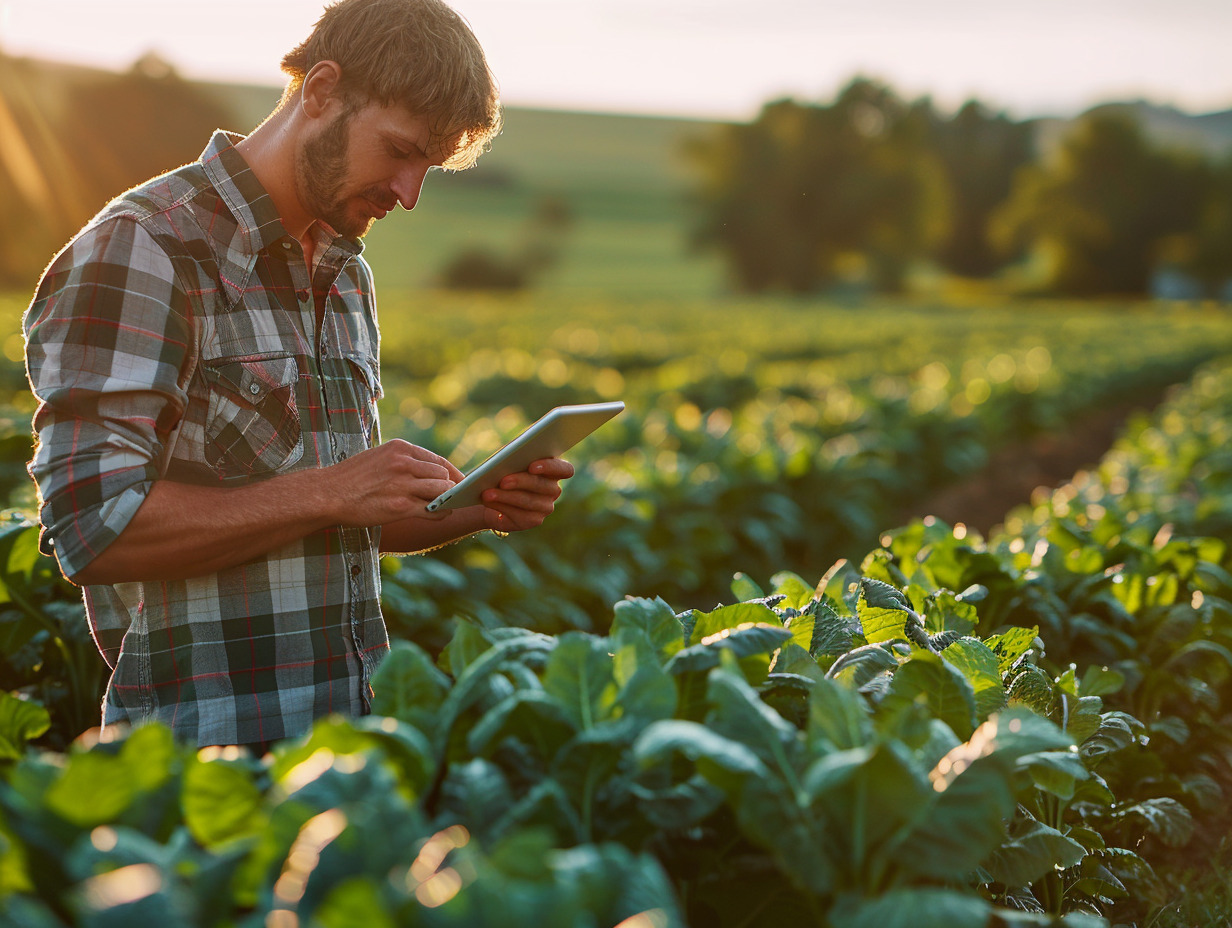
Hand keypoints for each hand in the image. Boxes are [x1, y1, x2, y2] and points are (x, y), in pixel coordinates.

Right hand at [329, 440, 462, 525]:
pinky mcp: (401, 506)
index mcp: (400, 448)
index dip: (452, 472)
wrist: (327, 494)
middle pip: (443, 475)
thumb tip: (429, 471)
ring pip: (443, 490)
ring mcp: (404, 484)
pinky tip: (438, 515)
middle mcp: (404, 463)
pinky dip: (440, 513)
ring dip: (445, 500)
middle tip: (452, 497)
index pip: (438, 459)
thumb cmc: (352, 478)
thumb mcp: (379, 457)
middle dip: (449, 487)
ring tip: (443, 506)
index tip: (460, 481)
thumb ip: (404, 461)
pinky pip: (433, 509)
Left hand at [479, 457, 574, 532]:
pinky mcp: (533, 520)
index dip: (550, 467)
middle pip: (543, 485)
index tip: (532, 466)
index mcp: (553, 470)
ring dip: (506, 496)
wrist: (492, 496)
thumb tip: (505, 461)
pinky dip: (501, 506)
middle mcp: (553, 489)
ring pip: (528, 501)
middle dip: (521, 482)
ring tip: (487, 493)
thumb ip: (512, 458)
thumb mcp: (507, 461)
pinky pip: (519, 515)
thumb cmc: (503, 471)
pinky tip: (489, 502)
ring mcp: (546, 507)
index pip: (565, 469)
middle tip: (503, 481)